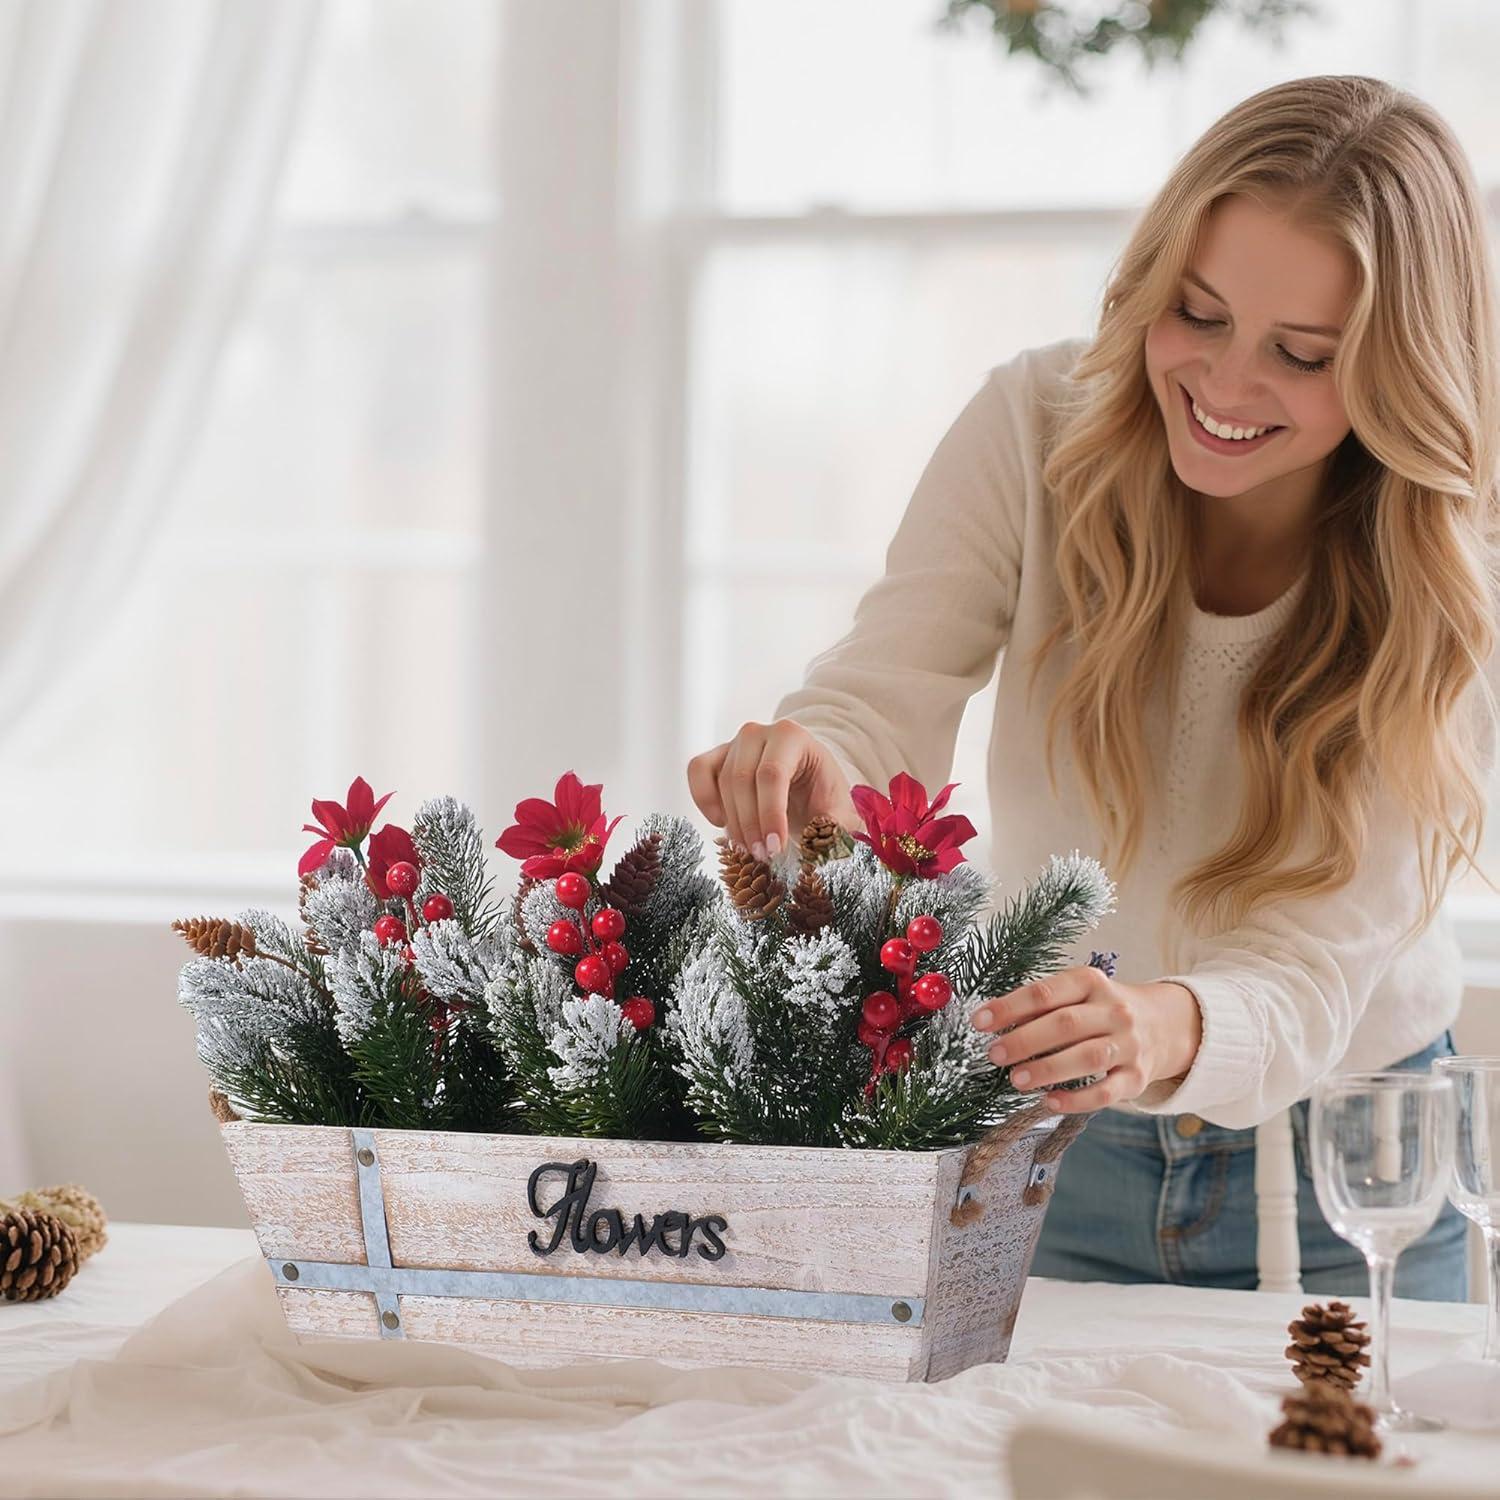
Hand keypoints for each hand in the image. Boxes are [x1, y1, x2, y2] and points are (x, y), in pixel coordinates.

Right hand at [687, 719, 857, 859]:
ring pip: (722, 782)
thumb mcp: (839, 811)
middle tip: (762, 855)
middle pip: (743, 779)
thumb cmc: (821, 794)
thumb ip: (834, 827)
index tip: (775, 847)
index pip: (773, 773)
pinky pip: (698, 772)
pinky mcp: (716, 756)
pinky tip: (722, 823)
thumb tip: (819, 843)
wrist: (807, 782)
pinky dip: (704, 799)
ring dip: (733, 822)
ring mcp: (734, 743)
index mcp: (792, 736)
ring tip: (750, 849)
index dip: (770, 814)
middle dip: (751, 824)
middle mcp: (759, 733)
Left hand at [969, 967, 1202, 1114]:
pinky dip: (1076, 1099)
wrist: (1163, 1025)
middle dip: (1025, 1040)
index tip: (979, 1022)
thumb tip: (994, 1023)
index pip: (1046, 992)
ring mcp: (1129, 1044)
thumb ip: (1041, 1006)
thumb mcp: (1077, 995)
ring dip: (1048, 1069)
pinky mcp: (1137, 1077)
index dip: (1009, 1007)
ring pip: (1088, 1057)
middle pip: (1066, 1024)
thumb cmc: (1101, 1010)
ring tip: (1016, 1079)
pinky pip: (1107, 1092)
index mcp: (1091, 982)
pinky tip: (1049, 1102)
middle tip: (994, 1054)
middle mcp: (1114, 1010)